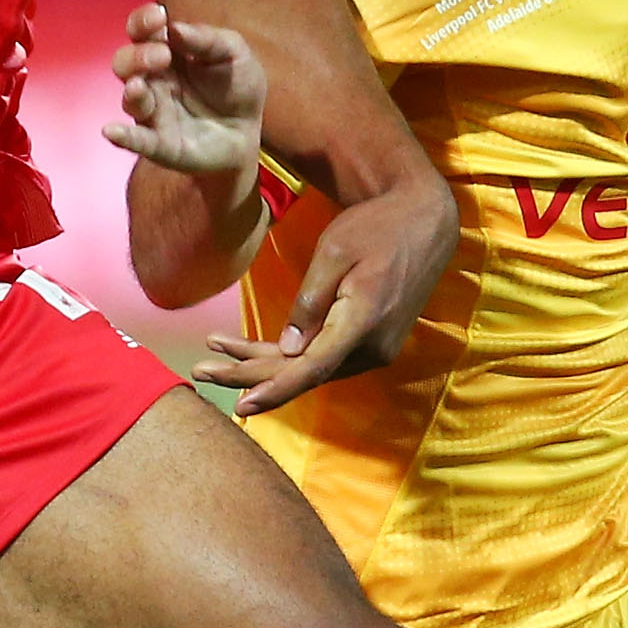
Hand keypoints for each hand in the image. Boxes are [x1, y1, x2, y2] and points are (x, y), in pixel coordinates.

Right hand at [100, 3, 265, 178]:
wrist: (247, 132)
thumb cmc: (236, 87)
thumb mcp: (233, 53)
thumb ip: (208, 39)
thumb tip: (175, 28)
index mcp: (167, 51)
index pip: (142, 31)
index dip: (142, 21)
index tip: (158, 16)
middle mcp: (153, 80)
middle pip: (125, 63)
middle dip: (138, 56)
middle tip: (163, 56)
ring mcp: (154, 112)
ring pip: (131, 98)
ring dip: (132, 90)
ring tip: (138, 85)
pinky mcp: (161, 143)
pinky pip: (138, 141)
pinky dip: (123, 136)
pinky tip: (111, 131)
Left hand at [193, 174, 457, 417]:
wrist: (425, 222)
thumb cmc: (376, 227)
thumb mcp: (335, 253)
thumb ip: (310, 304)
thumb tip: (288, 350)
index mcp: (364, 321)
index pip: (313, 368)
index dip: (275, 389)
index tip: (242, 406)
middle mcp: (373, 346)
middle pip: (304, 372)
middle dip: (250, 374)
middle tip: (201, 370)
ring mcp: (375, 348)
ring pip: (310, 366)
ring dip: (262, 363)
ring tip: (213, 356)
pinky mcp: (370, 342)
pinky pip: (324, 356)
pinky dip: (288, 355)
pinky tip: (249, 351)